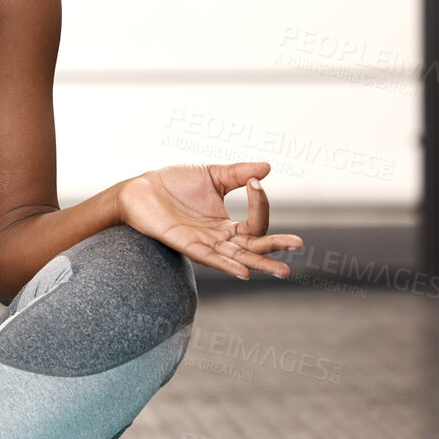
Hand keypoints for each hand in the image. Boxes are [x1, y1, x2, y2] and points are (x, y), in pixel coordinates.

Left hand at [116, 162, 302, 279]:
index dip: (261, 204)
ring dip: (259, 263)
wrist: (140, 189)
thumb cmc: (174, 183)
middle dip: (275, 247)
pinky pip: (209, 258)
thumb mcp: (212, 175)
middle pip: (253, 247)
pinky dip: (227, 265)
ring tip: (282, 271)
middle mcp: (219, 238)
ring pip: (237, 258)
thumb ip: (238, 174)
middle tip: (298, 244)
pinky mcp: (185, 245)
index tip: (257, 183)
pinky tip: (243, 271)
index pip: (256, 223)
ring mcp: (203, 244)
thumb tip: (267, 167)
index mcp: (226, 224)